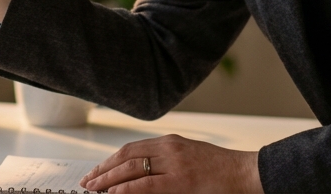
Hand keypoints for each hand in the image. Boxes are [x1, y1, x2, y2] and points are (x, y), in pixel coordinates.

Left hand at [80, 135, 261, 192]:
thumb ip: (165, 162)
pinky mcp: (181, 180)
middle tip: (87, 182)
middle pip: (126, 155)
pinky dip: (126, 189)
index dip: (109, 160)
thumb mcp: (189, 157)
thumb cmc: (219, 170)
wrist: (244, 172)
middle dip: (103, 170)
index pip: (130, 148)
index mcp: (169, 141)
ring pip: (132, 168)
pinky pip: (146, 184)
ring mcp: (174, 162)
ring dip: (108, 179)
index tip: (96, 171)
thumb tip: (138, 175)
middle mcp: (169, 147)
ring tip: (94, 188)